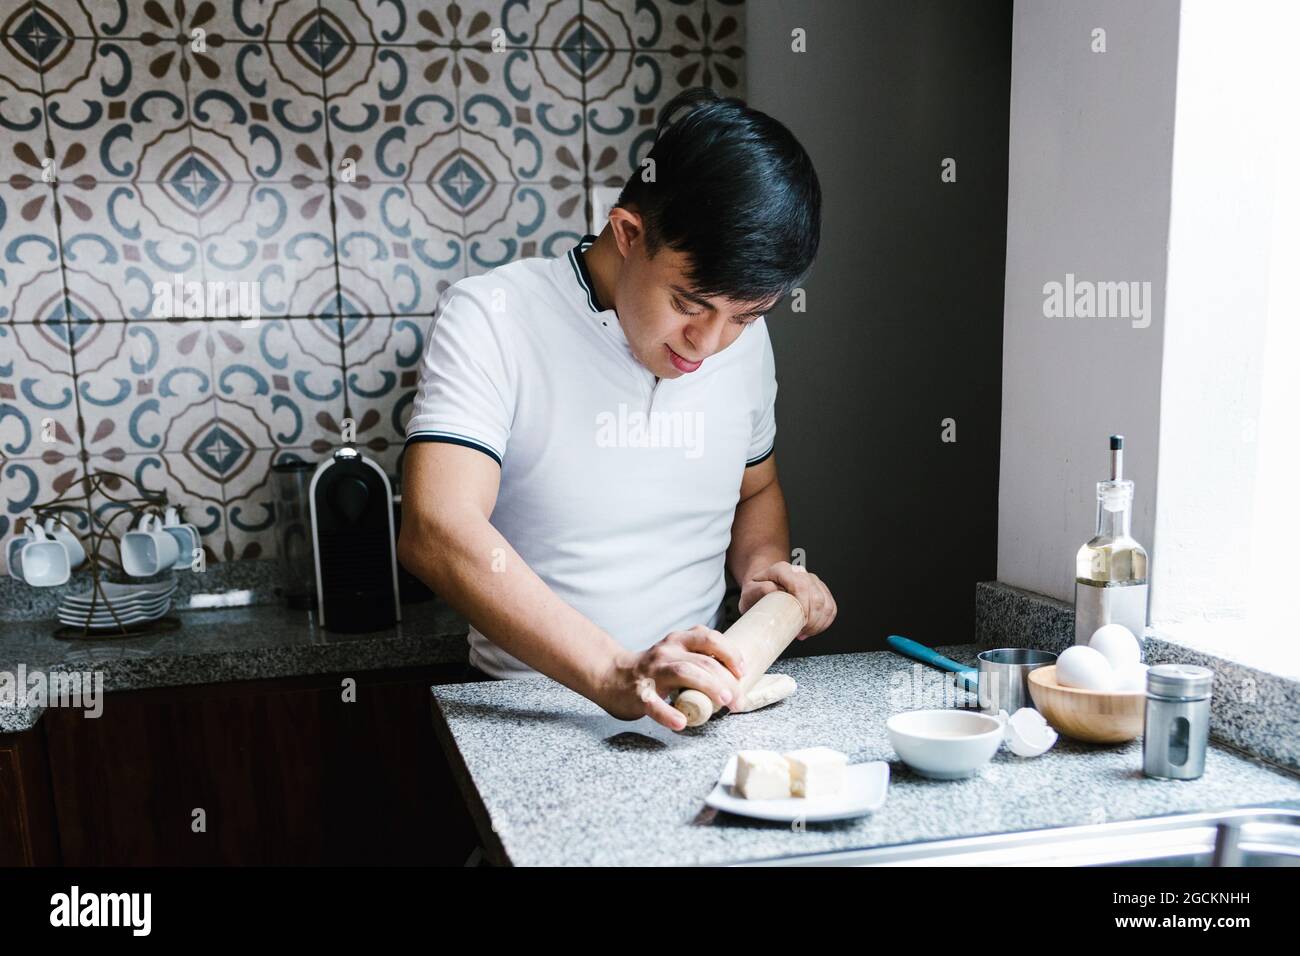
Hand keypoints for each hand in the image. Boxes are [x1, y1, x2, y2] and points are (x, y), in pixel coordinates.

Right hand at [595, 625, 745, 730]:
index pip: (709, 638)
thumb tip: (733, 681)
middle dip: (726, 680)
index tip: (742, 672)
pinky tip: (680, 723)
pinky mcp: (639, 693)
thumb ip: (699, 660)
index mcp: (678, 641)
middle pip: (703, 661)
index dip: (730, 653)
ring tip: (723, 702)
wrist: (611, 676)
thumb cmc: (652, 670)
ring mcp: (652, 671)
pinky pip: (655, 704)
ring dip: (708, 687)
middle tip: (737, 700)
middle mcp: (667, 651)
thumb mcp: (675, 655)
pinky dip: (668, 714)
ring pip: (684, 673)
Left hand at [738, 561, 836, 639]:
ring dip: (819, 622)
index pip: (800, 586)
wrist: (762, 588)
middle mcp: (799, 572)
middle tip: (800, 632)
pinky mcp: (820, 590)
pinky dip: (825, 621)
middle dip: (812, 620)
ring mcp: (812, 580)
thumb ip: (757, 590)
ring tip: (805, 632)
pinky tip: (814, 629)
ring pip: (826, 603)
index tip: (799, 622)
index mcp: (782, 570)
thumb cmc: (756, 593)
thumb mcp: (749, 592)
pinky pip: (830, 607)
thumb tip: (773, 590)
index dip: (803, 606)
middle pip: (816, 597)